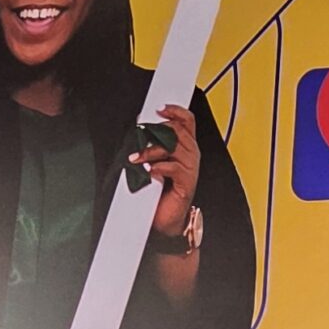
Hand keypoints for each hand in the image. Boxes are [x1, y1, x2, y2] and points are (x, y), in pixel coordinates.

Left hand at [137, 103, 200, 237]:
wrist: (166, 219)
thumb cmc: (160, 191)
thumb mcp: (155, 161)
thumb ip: (152, 145)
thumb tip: (140, 128)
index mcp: (186, 146)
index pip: (187, 120)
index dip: (175, 111)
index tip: (159, 109)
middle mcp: (191, 154)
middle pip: (178, 130)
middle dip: (155, 132)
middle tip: (138, 137)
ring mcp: (191, 168)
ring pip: (173, 147)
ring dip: (150, 151)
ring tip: (136, 159)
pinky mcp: (187, 182)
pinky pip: (173, 167)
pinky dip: (157, 168)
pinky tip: (149, 172)